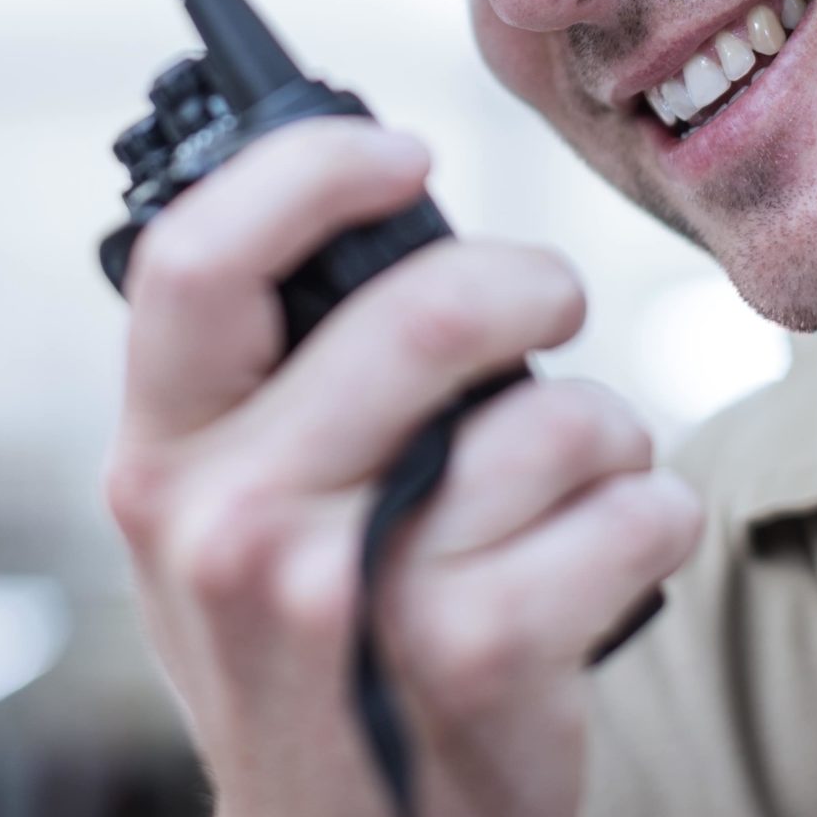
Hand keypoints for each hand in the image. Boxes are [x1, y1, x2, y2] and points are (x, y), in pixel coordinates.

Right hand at [102, 118, 700, 816]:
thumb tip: (378, 208)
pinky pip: (630, 515)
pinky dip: (655, 520)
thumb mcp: (229, 524)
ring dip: (606, 432)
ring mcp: (348, 598)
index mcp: (160, 460)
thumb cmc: (313, 662)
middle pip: (420, 311)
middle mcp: (229, 524)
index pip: (197, 257)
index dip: (313, 171)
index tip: (402, 155)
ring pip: (551, 415)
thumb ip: (265, 386)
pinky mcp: (473, 661)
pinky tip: (611, 558)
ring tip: (576, 479)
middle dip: (528, 283)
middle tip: (551, 301)